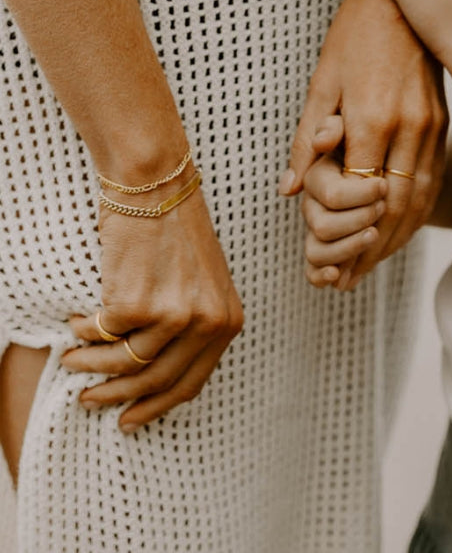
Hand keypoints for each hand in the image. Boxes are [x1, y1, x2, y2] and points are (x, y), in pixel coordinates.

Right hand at [60, 187, 242, 432]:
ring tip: (72, 360)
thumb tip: (155, 374)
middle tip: (91, 400)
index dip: (157, 406)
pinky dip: (84, 332)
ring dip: (91, 366)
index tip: (132, 418)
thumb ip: (193, 325)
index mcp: (227, 320)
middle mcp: (206, 322)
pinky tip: (78, 321)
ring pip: (122, 363)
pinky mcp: (136, 304)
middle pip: (155, 381)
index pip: (190, 382)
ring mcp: (172, 315)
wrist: (156, 185)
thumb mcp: (205, 281)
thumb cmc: (175, 228)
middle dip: (118, 397)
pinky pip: (101, 334)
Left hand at [282, 0, 446, 283]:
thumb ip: (307, 139)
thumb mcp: (322, 81)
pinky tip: (402, 228)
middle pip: (395, 207)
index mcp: (373, 118)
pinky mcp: (442, 121)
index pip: (360, 195)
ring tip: (372, 265)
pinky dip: (418, 211)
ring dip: (397, 238)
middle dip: (372, 250)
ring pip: (420, 198)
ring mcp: (431, 125)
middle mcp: (409, 127)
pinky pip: (433, 178)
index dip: (344, 236)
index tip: (330, 266)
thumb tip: (290, 190)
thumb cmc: (355, 34)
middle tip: (348, 280)